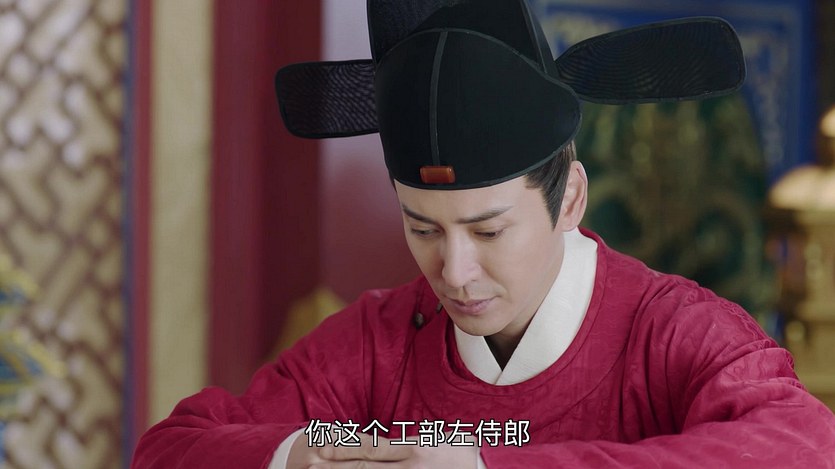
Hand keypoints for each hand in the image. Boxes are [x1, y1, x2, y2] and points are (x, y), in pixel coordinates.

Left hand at [287, 433, 478, 467]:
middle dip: (335, 467)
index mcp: (415, 446)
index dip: (344, 446)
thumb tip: (370, 448)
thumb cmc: (458, 453)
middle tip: (309, 465)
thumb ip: (404, 443)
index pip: (371, 446)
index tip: (322, 444)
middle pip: (365, 467)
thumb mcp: (432, 440)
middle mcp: (412, 466)